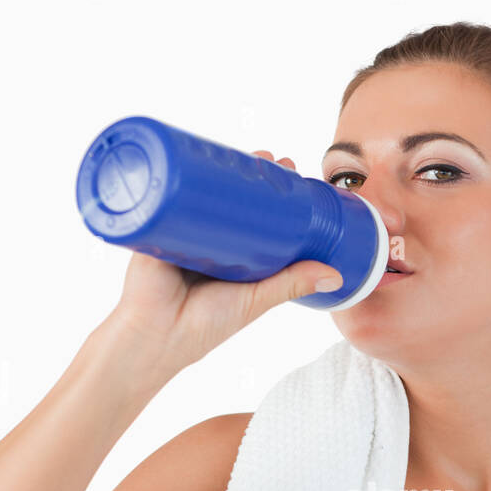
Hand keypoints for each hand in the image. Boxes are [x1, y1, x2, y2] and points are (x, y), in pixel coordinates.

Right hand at [108, 150, 342, 377]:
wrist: (157, 336)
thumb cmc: (205, 325)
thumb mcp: (255, 300)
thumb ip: (291, 285)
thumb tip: (336, 276)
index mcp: (231, 254)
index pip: (254, 215)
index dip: (273, 194)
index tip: (293, 174)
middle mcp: (207, 237)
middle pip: (230, 197)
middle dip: (252, 172)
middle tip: (276, 159)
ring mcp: (181, 228)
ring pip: (204, 191)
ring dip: (226, 166)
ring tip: (254, 153)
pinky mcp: (154, 223)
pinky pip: (167, 193)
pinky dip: (182, 172)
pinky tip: (200, 154)